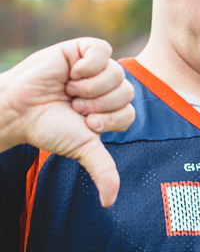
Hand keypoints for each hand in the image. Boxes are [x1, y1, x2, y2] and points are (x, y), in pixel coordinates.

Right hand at [0, 38, 134, 206]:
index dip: (109, 119)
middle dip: (99, 104)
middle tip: (74, 106)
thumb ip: (103, 172)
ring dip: (91, 86)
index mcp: (110, 110)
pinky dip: (90, 63)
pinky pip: (103, 48)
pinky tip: (73, 72)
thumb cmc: (48, 128)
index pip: (129, 112)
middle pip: (127, 92)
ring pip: (117, 72)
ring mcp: (94, 68)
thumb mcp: (82, 149)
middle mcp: (106, 88)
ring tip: (69, 91)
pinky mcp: (80, 50)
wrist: (17, 109)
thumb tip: (110, 202)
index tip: (85, 123)